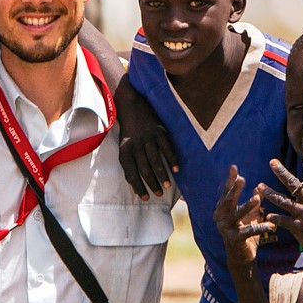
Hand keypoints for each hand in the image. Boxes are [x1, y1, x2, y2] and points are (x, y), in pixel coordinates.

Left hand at [115, 76, 175, 198]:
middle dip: (151, 184)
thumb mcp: (124, 145)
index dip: (138, 186)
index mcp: (125, 150)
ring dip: (162, 175)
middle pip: (144, 169)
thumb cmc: (129, 130)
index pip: (130, 173)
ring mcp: (147, 138)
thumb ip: (130, 161)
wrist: (132, 104)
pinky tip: (177, 169)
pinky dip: (172, 159)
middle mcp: (135, 146)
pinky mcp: (159, 131)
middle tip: (158, 194)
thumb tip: (135, 183)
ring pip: (155, 161)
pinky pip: (166, 148)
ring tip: (167, 186)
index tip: (145, 197)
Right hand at [214, 165, 274, 266]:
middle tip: (242, 179)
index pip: (226, 192)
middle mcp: (220, 217)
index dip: (230, 180)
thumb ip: (252, 203)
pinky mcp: (234, 239)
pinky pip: (248, 231)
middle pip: (228, 201)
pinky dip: (259, 227)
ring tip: (257, 199)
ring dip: (247, 206)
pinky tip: (270, 225)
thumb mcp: (248, 216)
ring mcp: (225, 228)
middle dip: (235, 189)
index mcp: (222, 210)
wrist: (241, 257)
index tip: (234, 167)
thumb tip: (258, 187)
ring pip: (237, 215)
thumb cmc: (244, 233)